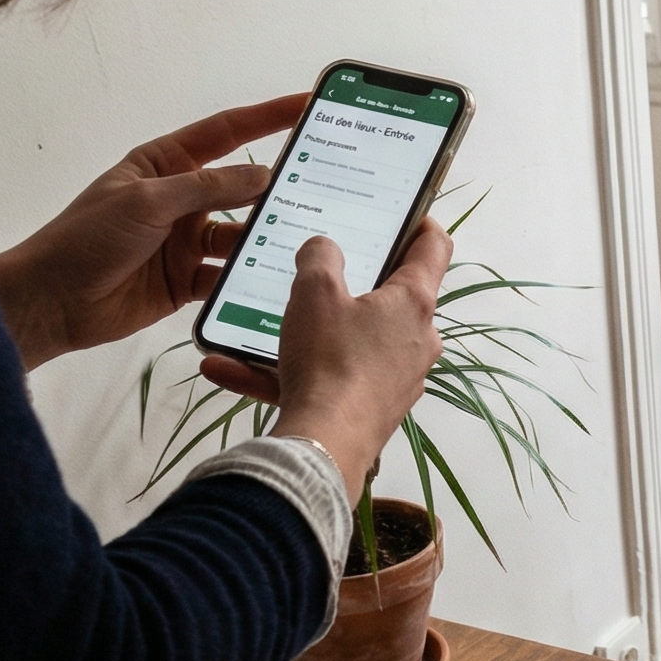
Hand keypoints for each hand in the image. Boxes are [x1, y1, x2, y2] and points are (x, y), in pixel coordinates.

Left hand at [0, 95, 305, 371]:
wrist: (51, 302)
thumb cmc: (86, 239)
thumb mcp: (147, 201)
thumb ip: (207, 187)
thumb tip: (264, 173)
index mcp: (166, 164)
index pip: (227, 133)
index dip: (269, 117)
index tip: (309, 105)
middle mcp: (183, 199)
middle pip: (243, 187)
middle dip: (280, 186)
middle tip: (329, 184)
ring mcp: (187, 241)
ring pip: (243, 235)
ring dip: (267, 239)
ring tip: (305, 242)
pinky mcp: (189, 279)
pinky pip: (230, 276)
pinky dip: (249, 280)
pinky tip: (277, 281)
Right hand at [200, 223, 452, 499]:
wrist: (325, 445)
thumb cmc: (330, 361)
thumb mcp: (315, 292)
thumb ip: (319, 258)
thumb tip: (324, 247)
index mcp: (413, 302)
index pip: (433, 248)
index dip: (421, 224)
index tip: (406, 214)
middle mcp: (417, 340)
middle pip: (390, 299)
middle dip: (354, 285)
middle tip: (320, 270)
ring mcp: (398, 378)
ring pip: (347, 344)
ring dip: (302, 334)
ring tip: (251, 326)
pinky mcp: (373, 409)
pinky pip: (326, 381)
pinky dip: (282, 374)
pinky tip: (226, 368)